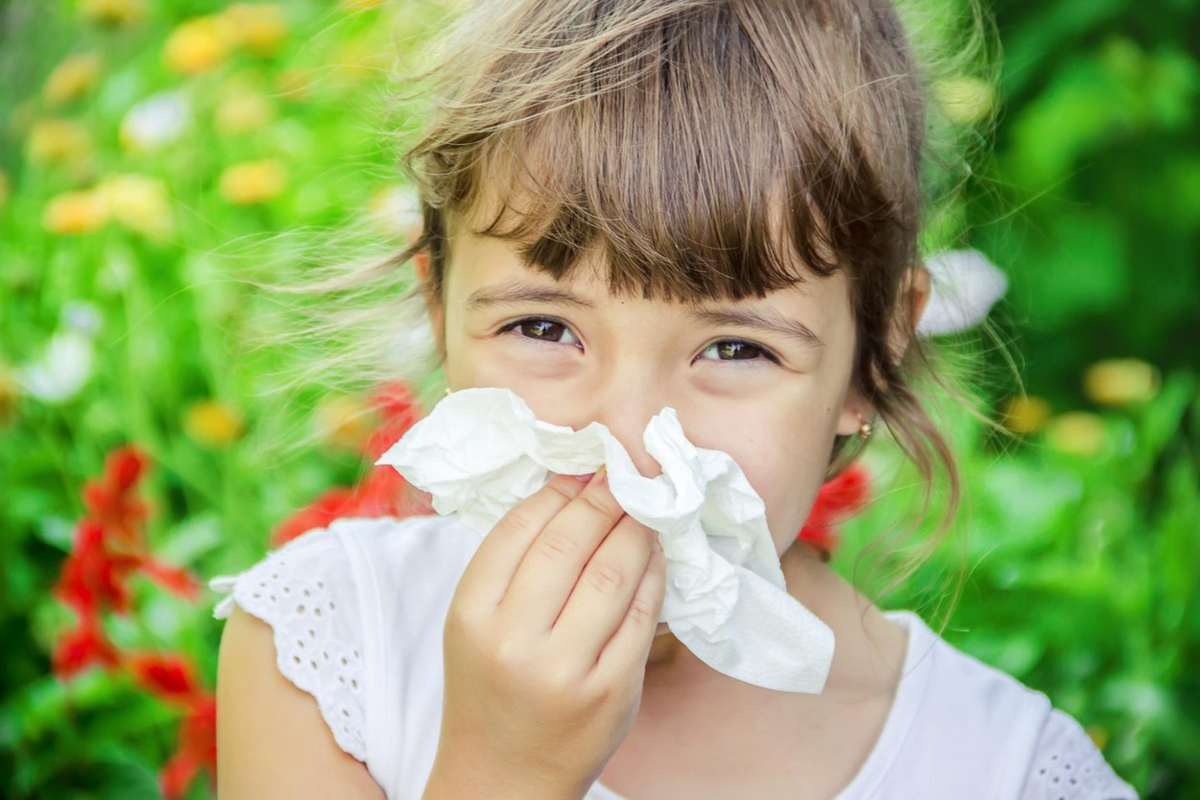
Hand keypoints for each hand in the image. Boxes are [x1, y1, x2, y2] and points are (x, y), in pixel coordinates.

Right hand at [425, 468, 666, 799]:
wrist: (504, 779)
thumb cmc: (489, 688)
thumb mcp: (473, 626)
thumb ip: (510, 566)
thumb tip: (568, 490)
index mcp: (471, 617)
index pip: (518, 530)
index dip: (556, 491)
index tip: (581, 470)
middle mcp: (515, 642)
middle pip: (568, 545)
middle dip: (603, 499)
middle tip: (622, 474)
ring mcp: (567, 670)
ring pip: (613, 573)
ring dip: (635, 529)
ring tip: (644, 508)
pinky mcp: (613, 692)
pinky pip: (642, 615)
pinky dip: (654, 575)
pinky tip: (655, 555)